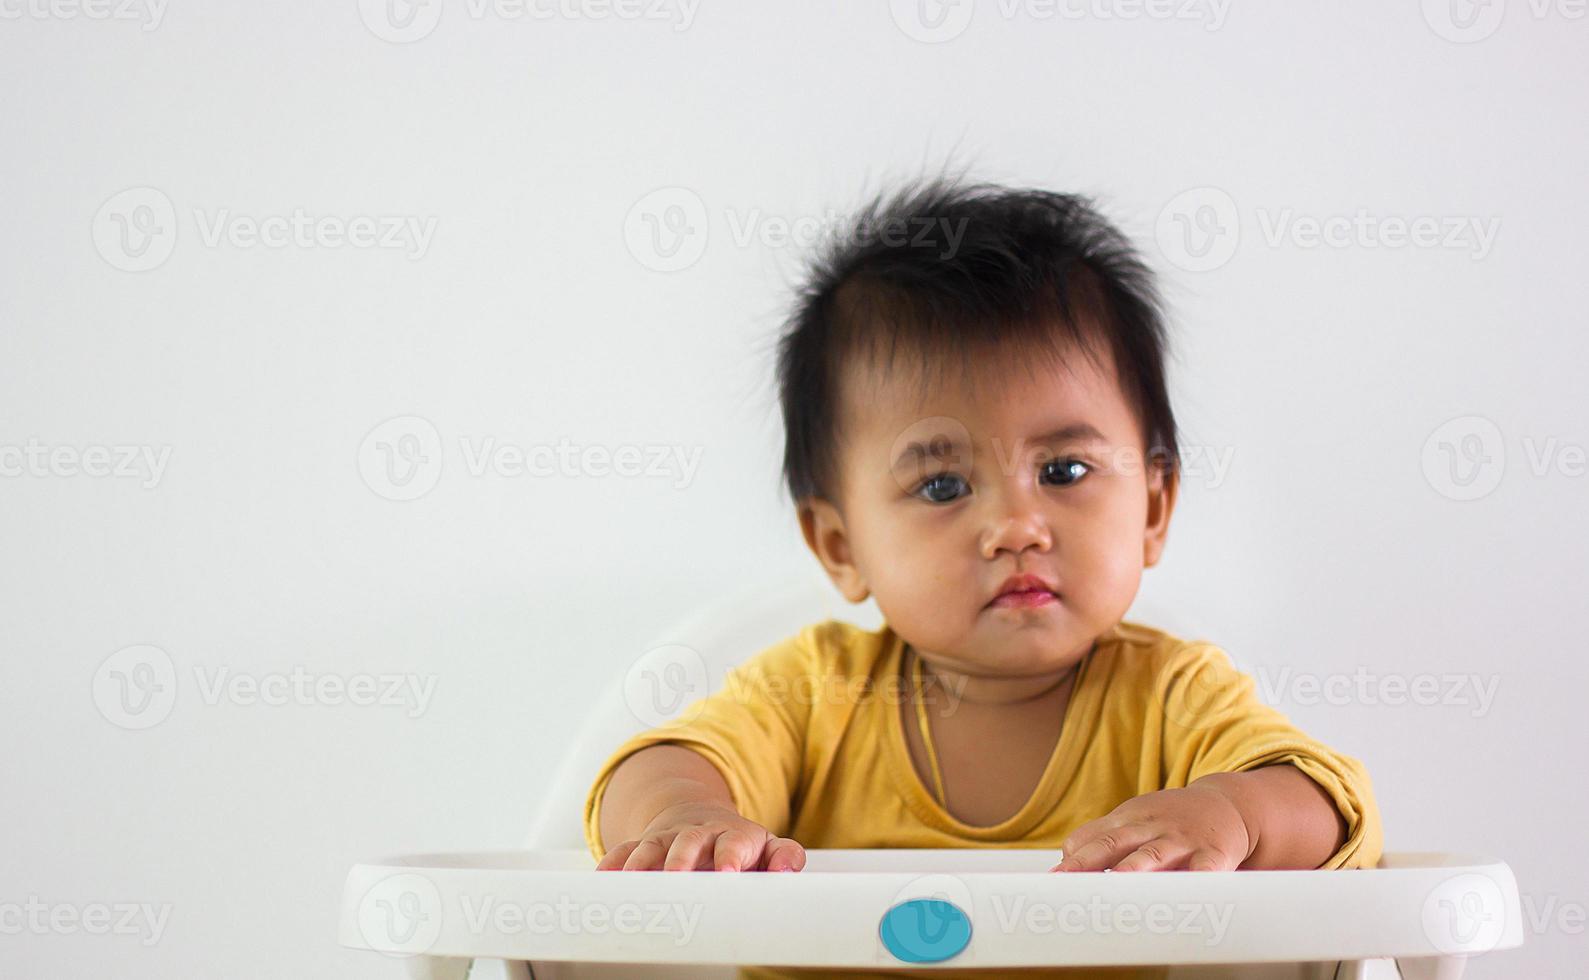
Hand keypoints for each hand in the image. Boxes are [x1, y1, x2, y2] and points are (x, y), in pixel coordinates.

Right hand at [595, 800, 806, 871]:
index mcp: (732, 835)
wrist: (701, 818)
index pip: (733, 843)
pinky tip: (602, 879)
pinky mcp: (643, 846)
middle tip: (677, 878)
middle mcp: (698, 834)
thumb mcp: (768, 847)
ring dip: (641, 862)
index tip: (728, 873)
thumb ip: (785, 857)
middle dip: (681, 859)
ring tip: (633, 882)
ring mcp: (668, 838)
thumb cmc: (740, 845)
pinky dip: (611, 864)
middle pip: (688, 842)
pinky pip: (623, 851)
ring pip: (651, 846)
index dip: (730, 856)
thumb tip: (786, 872)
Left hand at [1051, 783, 1252, 872]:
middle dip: (1088, 862)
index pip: (1092, 838)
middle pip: (1114, 844)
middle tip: (1065, 882)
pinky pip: (1204, 870)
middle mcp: (1150, 828)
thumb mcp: (1132, 820)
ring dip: (1132, 871)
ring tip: (1112, 886)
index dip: (1072, 858)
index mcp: (1127, 820)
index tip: (1053, 878)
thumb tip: (1062, 864)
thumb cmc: (1169, 820)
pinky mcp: (1213, 854)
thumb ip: (1098, 838)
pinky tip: (1182, 894)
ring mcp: (1181, 840)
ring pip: (1153, 856)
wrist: (1226, 804)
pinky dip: (1194, 881)